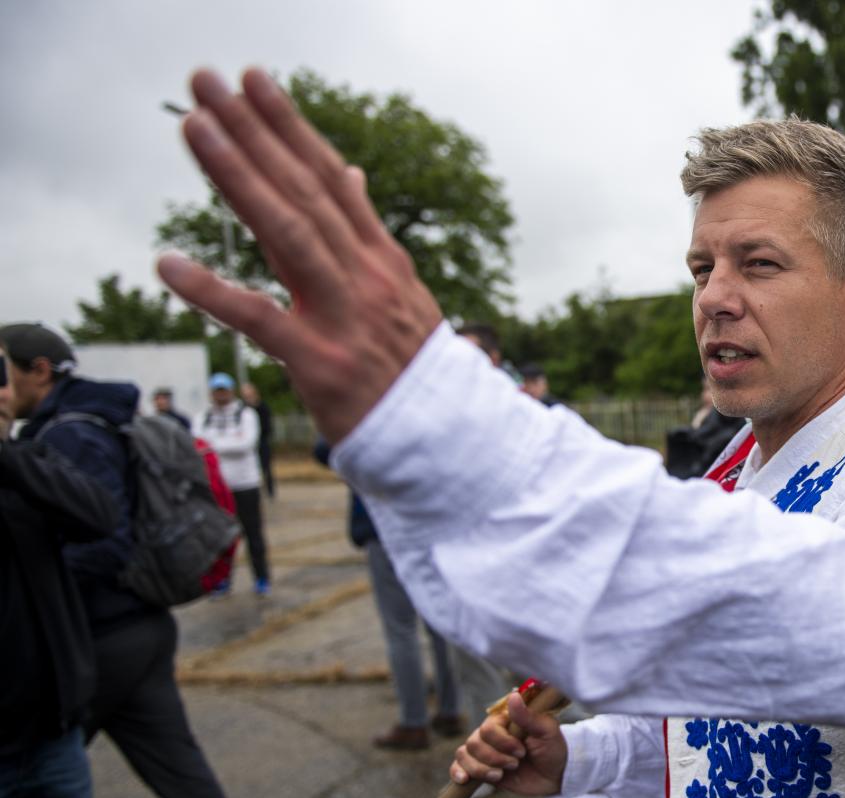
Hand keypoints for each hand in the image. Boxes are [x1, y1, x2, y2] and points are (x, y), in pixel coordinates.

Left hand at [156, 68, 441, 442]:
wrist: (445, 439)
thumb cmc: (410, 366)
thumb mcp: (400, 291)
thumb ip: (364, 232)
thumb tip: (350, 173)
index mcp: (379, 259)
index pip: (329, 179)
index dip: (290, 127)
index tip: (255, 80)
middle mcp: (363, 277)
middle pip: (302, 192)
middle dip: (254, 132)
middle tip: (208, 82)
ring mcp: (342, 318)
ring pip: (286, 235)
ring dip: (237, 177)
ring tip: (197, 129)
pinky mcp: (318, 365)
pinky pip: (260, 322)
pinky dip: (214, 293)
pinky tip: (170, 265)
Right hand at [450, 690, 567, 796]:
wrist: (555, 774)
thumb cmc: (552, 748)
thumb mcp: (546, 731)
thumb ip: (528, 716)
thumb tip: (513, 696)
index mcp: (505, 720)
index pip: (488, 728)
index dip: (502, 742)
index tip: (522, 751)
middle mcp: (491, 733)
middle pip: (474, 743)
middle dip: (495, 758)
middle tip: (516, 764)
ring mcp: (484, 751)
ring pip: (464, 755)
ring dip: (482, 769)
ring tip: (501, 775)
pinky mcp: (480, 768)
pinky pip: (458, 766)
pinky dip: (458, 772)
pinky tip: (464, 779)